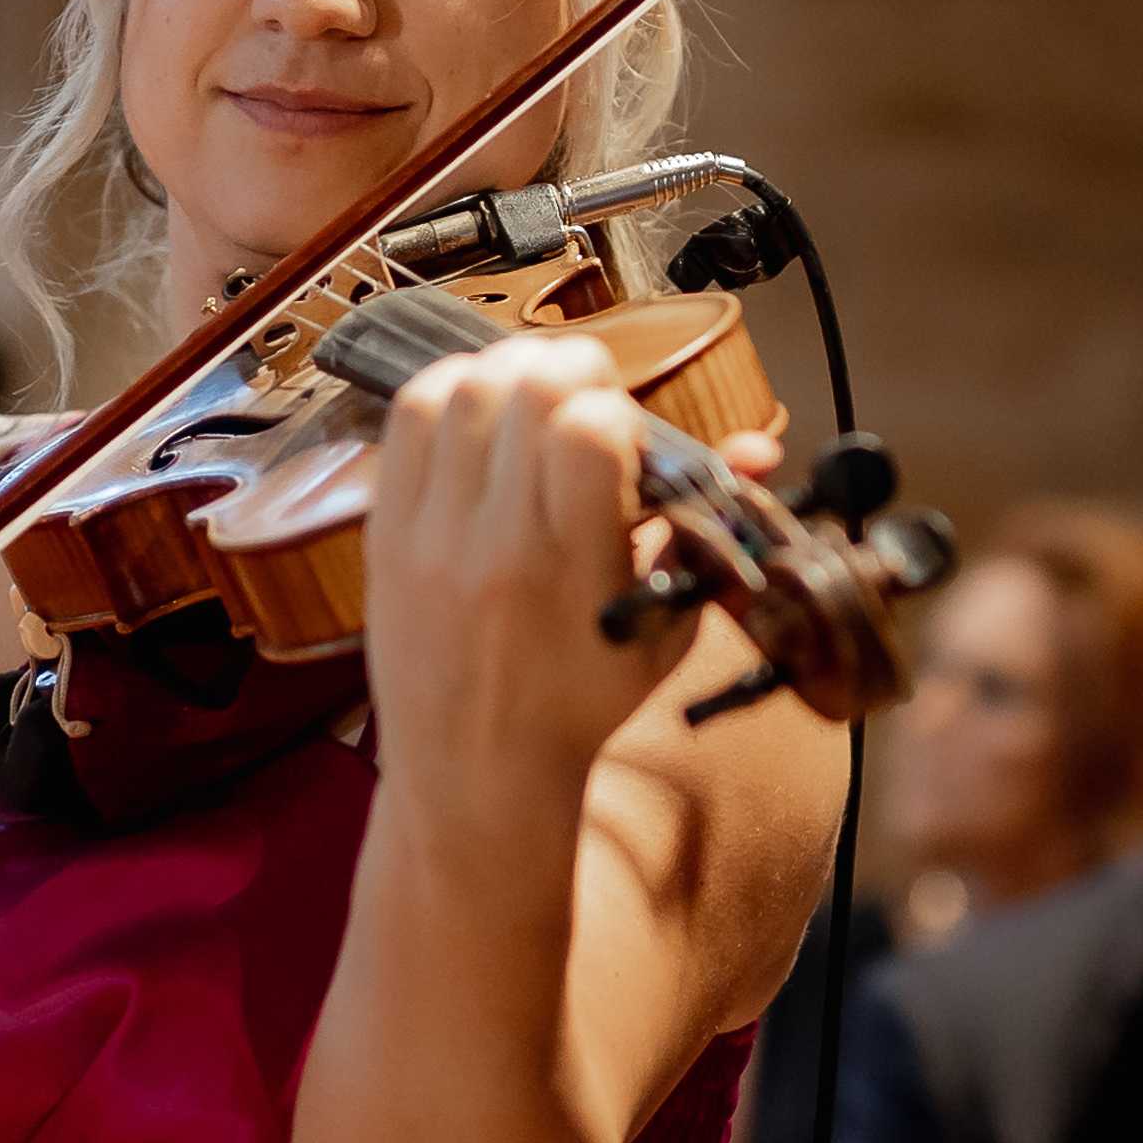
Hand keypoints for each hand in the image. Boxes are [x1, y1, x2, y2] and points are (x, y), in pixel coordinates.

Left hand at [354, 336, 678, 829]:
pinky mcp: (386, 530)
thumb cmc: (580, 704)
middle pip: (525, 387)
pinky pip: (409, 417)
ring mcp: (430, 534)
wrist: (475, 771)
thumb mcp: (665, 630)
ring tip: (535, 402)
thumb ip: (701, 531)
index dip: (617, 409)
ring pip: (464, 387)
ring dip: (511, 372)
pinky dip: (452, 391)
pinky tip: (482, 414)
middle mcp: (495, 544)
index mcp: (572, 571)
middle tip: (588, 402)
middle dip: (572, 371)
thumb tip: (756, 448)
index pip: (588, 430)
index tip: (623, 437)